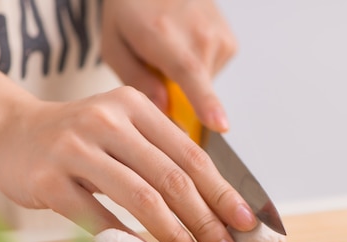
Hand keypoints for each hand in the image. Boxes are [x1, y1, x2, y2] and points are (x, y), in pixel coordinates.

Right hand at [0, 87, 256, 241]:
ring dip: (174, 233)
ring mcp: (75, 148)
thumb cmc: (78, 140)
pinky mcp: (48, 178)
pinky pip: (95, 215)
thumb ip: (162, 154)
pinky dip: (124, 239)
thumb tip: (216, 204)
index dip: (222, 191)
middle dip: (206, 219)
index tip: (245, 221)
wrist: (8, 132)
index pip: (191, 154)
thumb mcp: (122, 130)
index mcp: (135, 106)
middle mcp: (108, 120)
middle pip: (172, 177)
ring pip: (141, 196)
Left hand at [100, 0, 236, 131]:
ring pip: (205, 84)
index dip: (206, 103)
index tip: (220, 125)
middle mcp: (198, 34)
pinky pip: (214, 72)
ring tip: (171, 49)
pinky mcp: (231, 43)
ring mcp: (219, 37)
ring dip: (187, 79)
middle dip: (176, 93)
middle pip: (195, 91)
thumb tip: (164, 110)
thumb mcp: (115, 44)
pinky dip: (199, 67)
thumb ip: (137, 81)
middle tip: (156, 66)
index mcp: (164, 34)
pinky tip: (186, 45)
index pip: (190, 73)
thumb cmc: (132, 8)